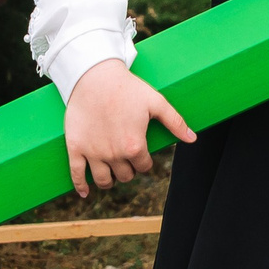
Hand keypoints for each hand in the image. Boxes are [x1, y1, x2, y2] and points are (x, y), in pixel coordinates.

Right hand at [64, 59, 195, 196]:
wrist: (94, 76)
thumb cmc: (127, 87)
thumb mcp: (156, 102)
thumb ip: (175, 122)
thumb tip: (192, 139)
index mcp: (134, 146)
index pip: (143, 166)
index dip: (144, 160)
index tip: (141, 152)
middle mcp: (114, 154)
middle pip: (125, 176)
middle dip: (128, 169)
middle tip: (126, 158)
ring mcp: (93, 153)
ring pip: (104, 180)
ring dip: (110, 180)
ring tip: (112, 174)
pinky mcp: (76, 147)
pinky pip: (76, 174)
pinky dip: (81, 186)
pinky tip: (85, 192)